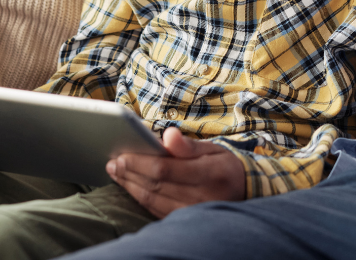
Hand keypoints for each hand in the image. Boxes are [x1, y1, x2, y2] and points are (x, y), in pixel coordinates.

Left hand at [107, 127, 245, 217]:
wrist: (243, 194)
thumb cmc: (224, 167)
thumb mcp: (214, 149)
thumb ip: (188, 145)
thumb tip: (167, 135)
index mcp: (210, 174)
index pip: (165, 170)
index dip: (140, 162)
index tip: (121, 154)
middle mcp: (202, 197)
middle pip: (155, 185)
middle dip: (130, 173)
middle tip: (113, 163)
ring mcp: (193, 213)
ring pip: (152, 200)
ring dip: (130, 186)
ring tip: (116, 172)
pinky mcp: (184, 221)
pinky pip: (155, 210)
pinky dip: (139, 197)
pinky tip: (129, 186)